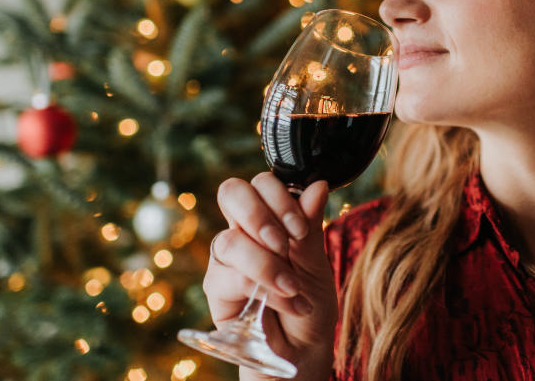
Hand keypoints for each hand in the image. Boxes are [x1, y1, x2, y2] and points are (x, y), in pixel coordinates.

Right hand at [204, 174, 335, 380]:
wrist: (302, 350)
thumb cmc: (309, 303)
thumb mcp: (317, 263)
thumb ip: (310, 226)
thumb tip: (317, 185)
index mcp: (271, 218)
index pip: (260, 184)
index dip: (277, 196)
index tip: (300, 227)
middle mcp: (244, 232)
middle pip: (231, 192)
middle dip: (260, 214)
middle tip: (286, 243)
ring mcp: (227, 259)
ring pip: (231, 240)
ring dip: (268, 264)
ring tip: (294, 287)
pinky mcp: (217, 288)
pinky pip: (232, 277)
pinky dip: (265, 288)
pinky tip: (286, 301)